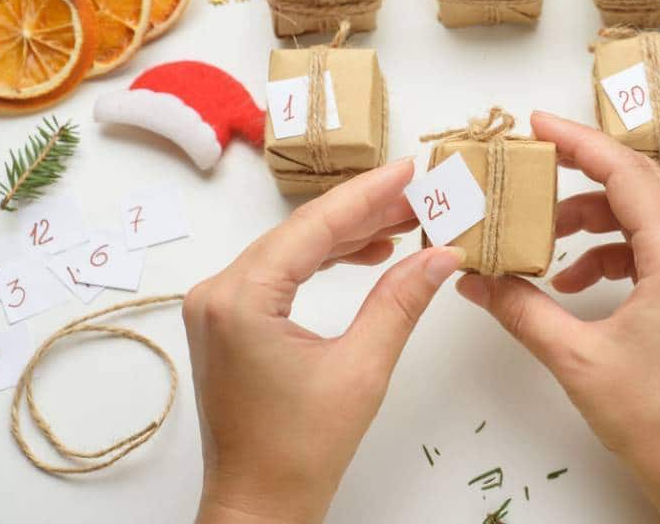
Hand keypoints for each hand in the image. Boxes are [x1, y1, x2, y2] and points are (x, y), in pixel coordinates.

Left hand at [183, 158, 462, 523]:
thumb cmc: (300, 451)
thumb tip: (441, 254)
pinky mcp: (230, 321)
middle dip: (364, 211)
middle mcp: (218, 293)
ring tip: (405, 221)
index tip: (409, 169)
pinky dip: (325, 260)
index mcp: (240, 300)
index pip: (314, 226)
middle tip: (419, 192)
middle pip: (302, 232)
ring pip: (293, 249)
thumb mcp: (362, 370)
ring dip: (348, 234)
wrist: (258, 505)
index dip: (368, 194)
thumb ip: (400, 301)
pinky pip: (282, 273)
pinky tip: (367, 253)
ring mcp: (219, 306)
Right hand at [457, 113, 659, 523]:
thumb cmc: (657, 418)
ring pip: (641, 217)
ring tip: (542, 237)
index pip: (626, 174)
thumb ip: (521, 309)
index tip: (537, 125)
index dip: (579, 142)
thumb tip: (475, 279)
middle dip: (581, 171)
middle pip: (637, 184)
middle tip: (533, 162)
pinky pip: (647, 250)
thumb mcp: (576, 358)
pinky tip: (569, 280)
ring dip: (590, 218)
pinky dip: (606, 252)